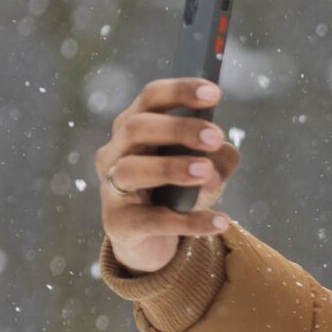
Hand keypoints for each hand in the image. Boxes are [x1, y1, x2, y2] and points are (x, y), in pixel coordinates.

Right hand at [95, 78, 238, 272]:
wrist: (152, 240)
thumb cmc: (178, 192)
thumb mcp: (207, 172)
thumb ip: (219, 162)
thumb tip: (215, 167)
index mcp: (136, 127)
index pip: (151, 98)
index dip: (180, 91)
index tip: (214, 93)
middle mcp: (116, 151)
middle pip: (136, 127)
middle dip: (178, 129)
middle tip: (216, 137)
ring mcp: (111, 187)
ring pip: (130, 169)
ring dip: (171, 167)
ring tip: (206, 172)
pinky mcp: (118, 224)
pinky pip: (152, 220)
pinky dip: (188, 221)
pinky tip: (219, 221)